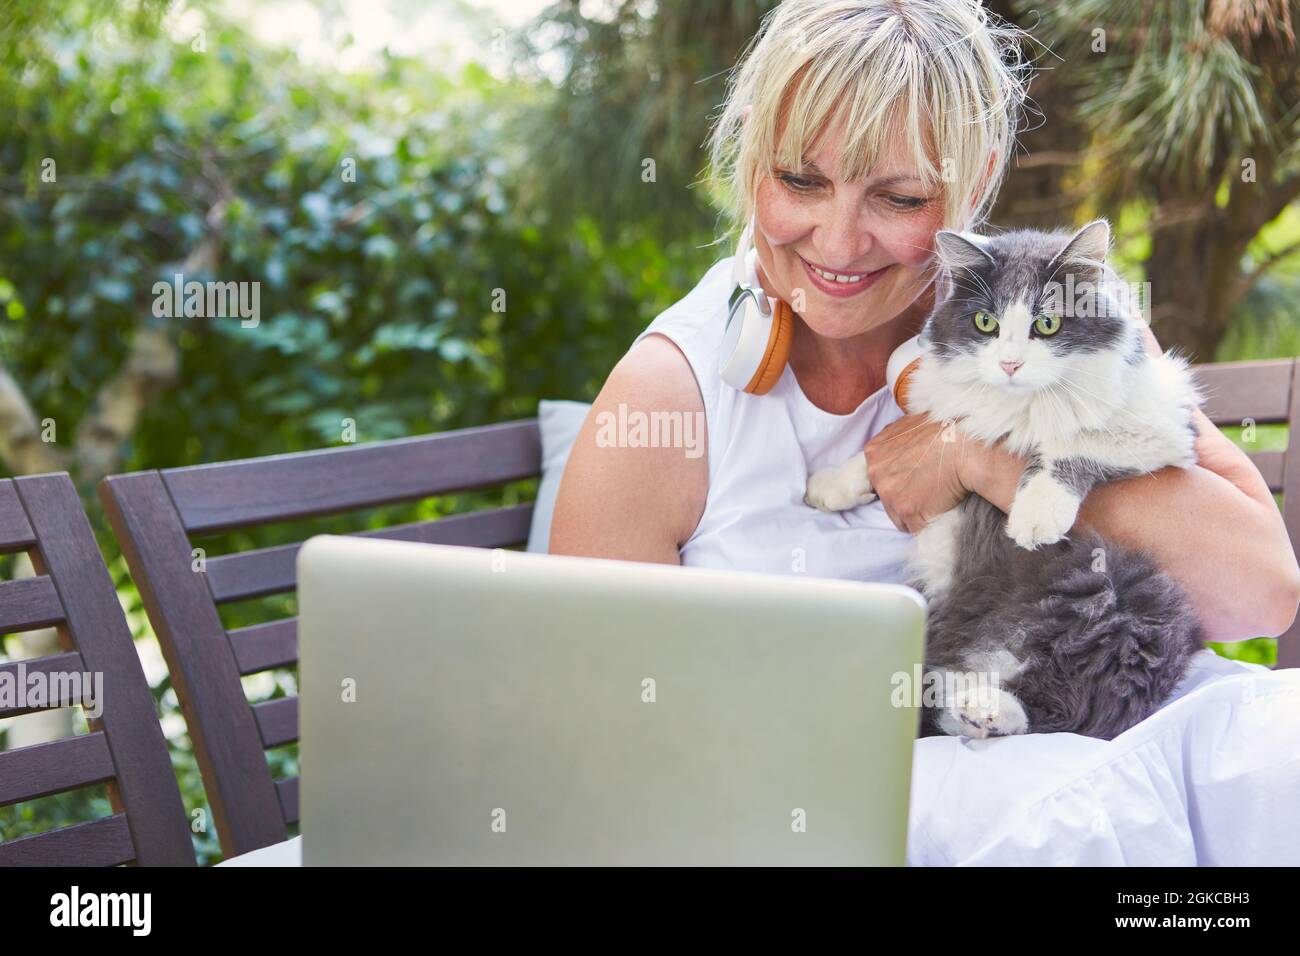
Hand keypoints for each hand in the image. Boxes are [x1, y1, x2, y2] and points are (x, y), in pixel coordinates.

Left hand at [865, 413, 984, 533]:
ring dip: (916, 513)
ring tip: (937, 498)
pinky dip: (928, 522)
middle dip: (906, 497)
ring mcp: (890, 495)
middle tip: (928, 488)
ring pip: (899, 516)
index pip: (880, 476)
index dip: (899, 480)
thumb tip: (898, 448)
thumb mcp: (910, 424)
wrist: (966, 446)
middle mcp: (877, 474)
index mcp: (874, 452)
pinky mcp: (907, 512)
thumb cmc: (945, 431)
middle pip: (886, 497)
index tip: (913, 479)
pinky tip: (941, 508)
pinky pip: (914, 527)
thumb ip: (895, 440)